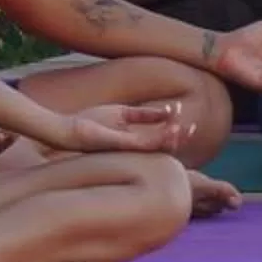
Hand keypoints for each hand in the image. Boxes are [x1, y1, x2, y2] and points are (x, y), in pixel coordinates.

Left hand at [61, 100, 195, 154]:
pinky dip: (161, 137)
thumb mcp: (120, 114)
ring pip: (158, 147)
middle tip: (192, 128)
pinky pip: (146, 143)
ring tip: (184, 129)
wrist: (68, 131)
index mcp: (134, 143)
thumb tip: (165, 112)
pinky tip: (171, 129)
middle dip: (180, 138)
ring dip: (173, 139)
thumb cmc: (90, 123)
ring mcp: (128, 148)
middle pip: (163, 147)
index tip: (188, 122)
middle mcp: (132, 149)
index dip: (176, 133)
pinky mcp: (121, 144)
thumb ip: (142, 115)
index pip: (161, 141)